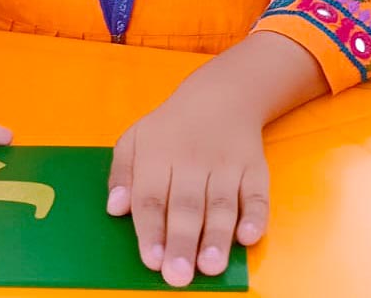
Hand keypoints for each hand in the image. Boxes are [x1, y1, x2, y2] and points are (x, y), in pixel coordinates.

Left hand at [107, 66, 267, 286]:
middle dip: (181, 241)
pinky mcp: (254, 167)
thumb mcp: (136, 138)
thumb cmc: (170, 127)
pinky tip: (248, 237)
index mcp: (158, 153)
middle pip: (185, 205)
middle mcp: (192, 159)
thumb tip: (114, 208)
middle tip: (178, 276)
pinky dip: (255, 216)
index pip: (151, 196)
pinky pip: (256, 194)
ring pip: (220, 204)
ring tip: (210, 266)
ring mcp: (225, 164)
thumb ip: (121, 174)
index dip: (150, 229)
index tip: (151, 260)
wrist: (221, 95)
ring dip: (216, 236)